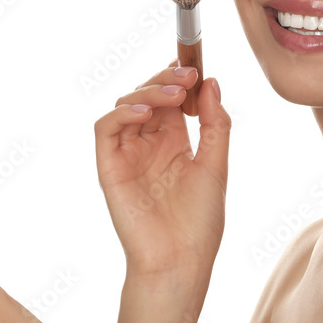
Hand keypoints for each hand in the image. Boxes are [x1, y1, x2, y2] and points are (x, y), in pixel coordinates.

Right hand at [95, 60, 231, 278]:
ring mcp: (127, 154)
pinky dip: (121, 113)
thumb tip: (211, 82)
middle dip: (166, 80)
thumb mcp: (216, 165)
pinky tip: (143, 113)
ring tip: (175, 93)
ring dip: (148, 92)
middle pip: (148, 96)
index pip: (171, 98)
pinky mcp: (109, 166)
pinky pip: (105, 129)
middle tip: (187, 76)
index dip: (179, 77)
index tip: (195, 62)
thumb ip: (215, 124)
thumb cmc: (199, 221)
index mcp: (173, 142)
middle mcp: (148, 144)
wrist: (180, 261)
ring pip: (126, 105)